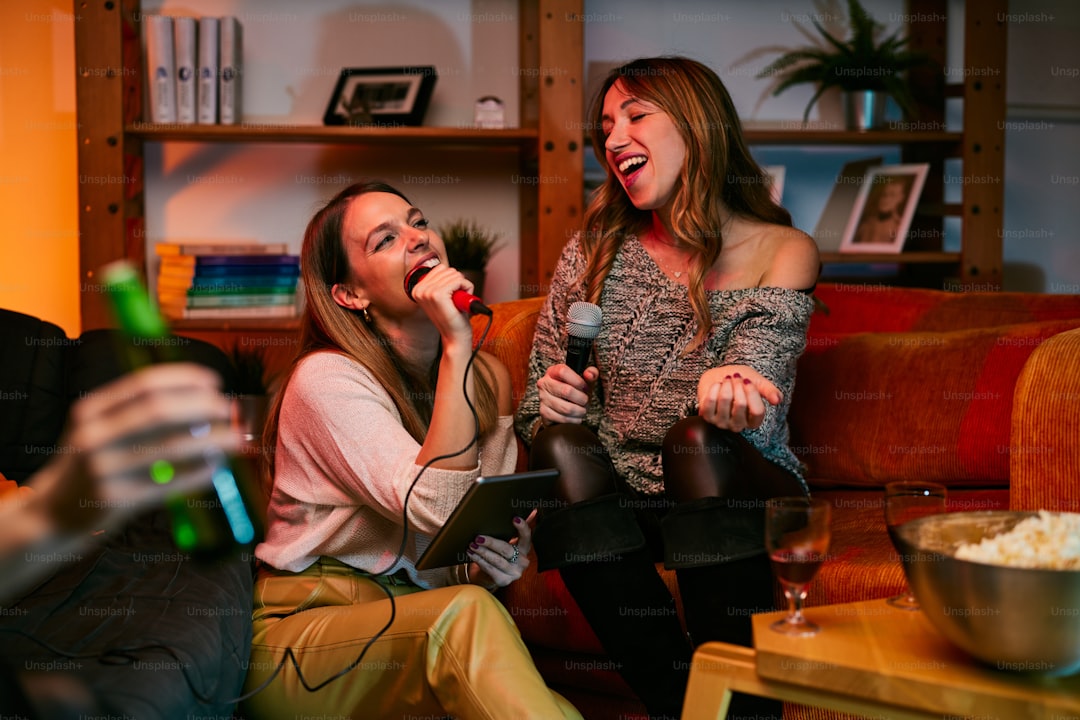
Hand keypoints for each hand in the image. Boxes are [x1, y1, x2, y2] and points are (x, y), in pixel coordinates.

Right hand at [40, 363, 238, 532]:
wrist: (53, 513)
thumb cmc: (91, 464)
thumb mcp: (99, 429)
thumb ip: (135, 411)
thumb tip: (200, 396)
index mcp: (90, 410)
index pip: (144, 383)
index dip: (184, 379)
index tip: (213, 382)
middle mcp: (93, 435)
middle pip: (159, 410)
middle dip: (201, 406)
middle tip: (226, 409)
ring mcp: (102, 468)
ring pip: (170, 447)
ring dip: (210, 440)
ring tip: (235, 438)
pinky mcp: (116, 499)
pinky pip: (168, 482)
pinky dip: (198, 472)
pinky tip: (216, 466)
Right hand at [407, 263, 475, 351]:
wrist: (455, 337)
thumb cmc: (452, 317)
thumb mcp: (442, 297)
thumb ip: (440, 282)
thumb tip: (445, 269)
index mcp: (418, 289)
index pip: (440, 268)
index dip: (452, 280)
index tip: (451, 295)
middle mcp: (420, 290)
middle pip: (448, 270)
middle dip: (458, 282)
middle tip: (456, 300)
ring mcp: (428, 292)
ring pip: (455, 275)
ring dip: (463, 287)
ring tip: (458, 302)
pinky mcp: (438, 295)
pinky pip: (459, 280)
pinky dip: (467, 288)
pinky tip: (462, 301)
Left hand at [466, 510, 535, 587]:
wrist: (493, 575)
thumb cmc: (501, 555)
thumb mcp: (509, 541)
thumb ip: (518, 528)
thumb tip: (531, 510)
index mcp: (525, 549)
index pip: (527, 536)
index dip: (522, 527)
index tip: (514, 519)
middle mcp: (522, 562)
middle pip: (507, 550)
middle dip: (491, 543)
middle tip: (478, 537)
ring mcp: (514, 573)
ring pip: (497, 560)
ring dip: (483, 552)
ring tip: (472, 545)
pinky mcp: (504, 581)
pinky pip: (490, 569)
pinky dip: (480, 561)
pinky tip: (472, 554)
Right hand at [536, 364, 597, 425]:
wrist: (562, 408)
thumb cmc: (574, 392)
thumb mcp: (583, 381)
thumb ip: (591, 374)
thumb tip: (590, 374)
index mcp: (553, 371)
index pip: (563, 372)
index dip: (578, 381)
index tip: (585, 388)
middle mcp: (544, 383)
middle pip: (566, 391)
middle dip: (581, 399)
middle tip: (585, 401)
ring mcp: (543, 398)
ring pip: (566, 408)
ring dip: (579, 411)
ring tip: (582, 410)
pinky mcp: (544, 412)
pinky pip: (562, 418)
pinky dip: (573, 420)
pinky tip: (575, 416)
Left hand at [697, 365, 779, 432]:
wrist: (720, 376)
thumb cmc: (741, 381)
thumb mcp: (759, 383)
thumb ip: (770, 391)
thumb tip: (778, 400)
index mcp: (754, 421)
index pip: (758, 411)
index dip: (752, 392)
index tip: (747, 380)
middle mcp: (738, 426)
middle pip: (741, 404)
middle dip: (738, 384)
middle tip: (736, 377)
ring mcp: (721, 423)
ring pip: (725, 400)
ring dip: (726, 384)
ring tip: (726, 380)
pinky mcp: (707, 417)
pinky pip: (710, 400)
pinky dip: (714, 387)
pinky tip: (717, 385)